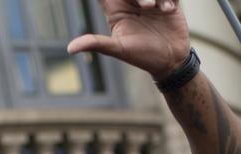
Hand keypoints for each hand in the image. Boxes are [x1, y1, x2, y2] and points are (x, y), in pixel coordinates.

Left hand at [66, 0, 189, 80]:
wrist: (171, 61)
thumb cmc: (143, 56)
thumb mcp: (119, 49)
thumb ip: (96, 43)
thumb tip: (70, 49)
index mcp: (116, 10)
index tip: (122, 7)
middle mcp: (131, 2)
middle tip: (146, 7)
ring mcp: (150, 0)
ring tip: (159, 9)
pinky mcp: (168, 1)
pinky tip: (168, 10)